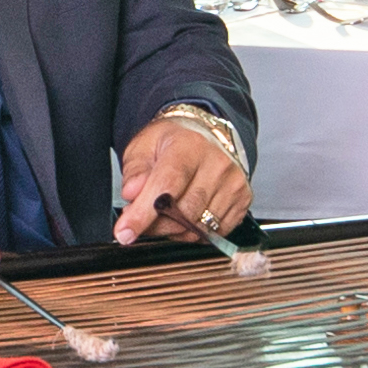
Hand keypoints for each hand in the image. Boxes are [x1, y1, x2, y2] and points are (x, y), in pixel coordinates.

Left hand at [110, 111, 249, 245]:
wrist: (206, 135)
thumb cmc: (174, 142)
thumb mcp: (144, 146)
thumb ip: (135, 171)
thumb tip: (132, 193)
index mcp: (190, 146)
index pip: (166, 187)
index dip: (143, 213)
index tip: (125, 232)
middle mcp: (217, 164)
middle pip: (183, 213)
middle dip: (155, 224)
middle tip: (141, 218)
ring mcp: (233, 183)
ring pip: (198, 227)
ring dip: (174, 230)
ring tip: (164, 214)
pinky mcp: (242, 200)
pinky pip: (214, 232)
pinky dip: (194, 232)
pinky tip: (185, 216)